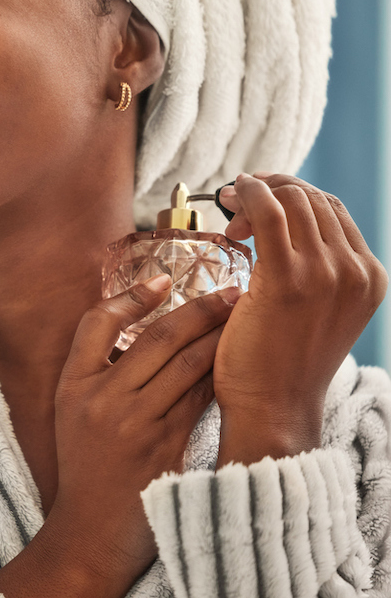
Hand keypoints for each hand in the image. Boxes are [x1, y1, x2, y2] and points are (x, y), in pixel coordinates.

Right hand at [0, 277, 233, 597]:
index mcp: (72, 385)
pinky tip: (236, 363)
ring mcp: (135, 423)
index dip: (132, 296)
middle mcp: (102, 399)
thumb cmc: (86, 466)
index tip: (164, 280)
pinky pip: (200, 398)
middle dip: (198, 310)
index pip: (97, 322)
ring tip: (241, 318)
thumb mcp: (74, 411)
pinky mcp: (166, 446)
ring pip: (187, 365)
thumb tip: (147, 326)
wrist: (90, 530)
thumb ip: (100, 371)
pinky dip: (219, 376)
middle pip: (156, 337)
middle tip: (228, 291)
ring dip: (218, 338)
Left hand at [213, 173, 385, 464]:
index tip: (255, 203)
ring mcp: (328, 274)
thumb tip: (275, 229)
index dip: (292, 195)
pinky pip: (269, 212)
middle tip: (235, 204)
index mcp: (369, 278)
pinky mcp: (290, 278)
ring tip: (228, 208)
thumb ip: (312, 273)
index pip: (333, 211)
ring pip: (294, 199)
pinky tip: (230, 199)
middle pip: (315, 198)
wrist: (273, 408)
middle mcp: (357, 272)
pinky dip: (249, 194)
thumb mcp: (313, 312)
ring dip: (256, 192)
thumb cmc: (278, 364)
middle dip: (272, 189)